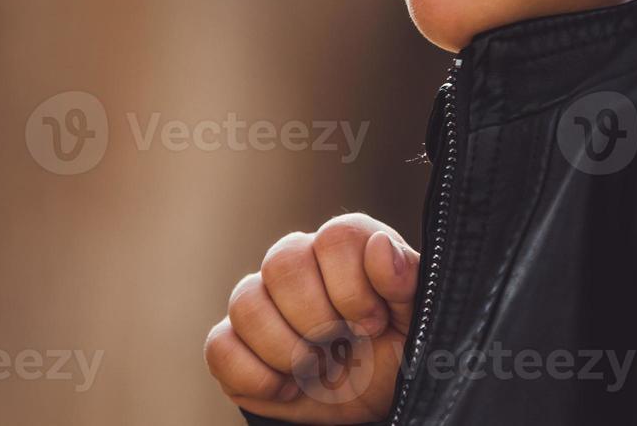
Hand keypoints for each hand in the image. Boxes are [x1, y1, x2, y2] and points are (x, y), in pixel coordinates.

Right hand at [205, 213, 420, 423]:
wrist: (369, 400)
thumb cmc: (395, 351)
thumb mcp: (416, 320)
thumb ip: (407, 280)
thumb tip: (381, 246)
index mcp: (343, 248)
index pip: (335, 237)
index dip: (353, 287)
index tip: (373, 324)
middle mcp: (296, 262)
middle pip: (283, 263)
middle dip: (317, 319)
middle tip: (341, 347)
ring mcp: (259, 299)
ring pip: (246, 303)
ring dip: (287, 350)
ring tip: (315, 370)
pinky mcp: (233, 341)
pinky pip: (220, 347)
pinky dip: (256, 376)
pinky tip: (287, 386)